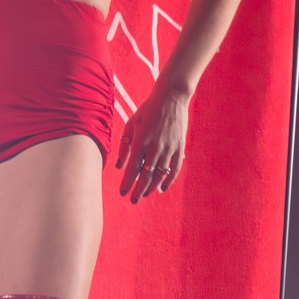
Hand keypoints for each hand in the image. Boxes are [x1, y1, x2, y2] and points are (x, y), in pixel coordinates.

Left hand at [114, 85, 189, 203]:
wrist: (171, 98)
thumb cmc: (147, 110)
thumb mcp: (131, 125)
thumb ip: (124, 147)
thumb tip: (118, 167)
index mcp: (140, 141)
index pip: (132, 169)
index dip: (127, 183)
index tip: (122, 193)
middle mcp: (154, 147)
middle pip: (146, 176)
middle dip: (138, 190)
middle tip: (133, 200)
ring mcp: (168, 148)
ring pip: (160, 175)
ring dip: (151, 187)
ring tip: (144, 194)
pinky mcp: (179, 148)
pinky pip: (174, 169)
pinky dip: (168, 181)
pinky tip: (162, 188)